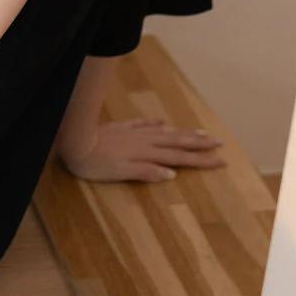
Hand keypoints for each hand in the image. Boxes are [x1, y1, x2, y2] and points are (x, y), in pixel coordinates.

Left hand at [58, 115, 223, 182]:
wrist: (75, 142)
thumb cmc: (96, 164)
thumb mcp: (121, 173)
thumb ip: (146, 172)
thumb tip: (172, 173)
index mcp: (147, 154)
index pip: (180, 158)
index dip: (200, 161)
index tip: (220, 161)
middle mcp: (144, 141)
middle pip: (177, 142)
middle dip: (199, 143)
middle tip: (220, 142)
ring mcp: (134, 132)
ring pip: (164, 131)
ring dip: (183, 132)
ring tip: (200, 131)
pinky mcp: (121, 127)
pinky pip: (143, 124)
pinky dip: (155, 124)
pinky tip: (161, 122)